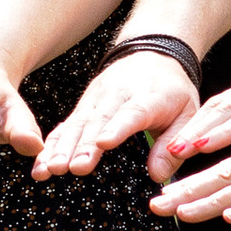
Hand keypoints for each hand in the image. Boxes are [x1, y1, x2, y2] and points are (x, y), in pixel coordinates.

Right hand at [34, 50, 195, 179]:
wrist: (153, 54)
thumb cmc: (172, 90)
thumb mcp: (188, 114)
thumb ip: (173, 144)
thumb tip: (158, 176)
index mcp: (148, 97)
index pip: (132, 113)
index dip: (117, 128)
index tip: (104, 144)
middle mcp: (117, 95)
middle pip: (98, 121)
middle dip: (82, 145)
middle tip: (70, 168)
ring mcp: (97, 98)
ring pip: (78, 123)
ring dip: (63, 146)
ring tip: (51, 168)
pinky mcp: (85, 104)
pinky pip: (68, 124)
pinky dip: (54, 142)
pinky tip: (42, 161)